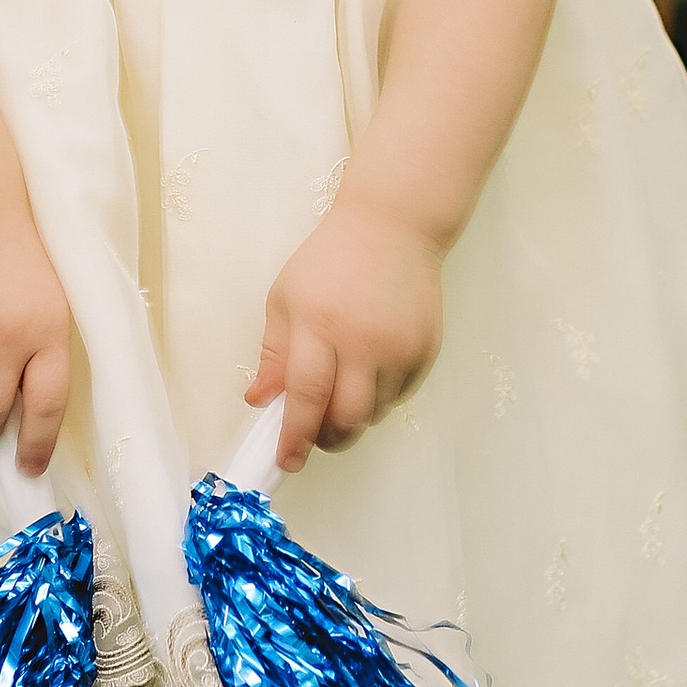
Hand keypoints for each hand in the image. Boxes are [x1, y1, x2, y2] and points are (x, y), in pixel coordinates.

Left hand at [246, 192, 443, 469]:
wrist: (394, 226)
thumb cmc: (331, 259)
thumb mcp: (286, 298)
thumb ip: (273, 354)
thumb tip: (260, 401)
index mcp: (320, 324)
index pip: (306, 396)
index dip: (294, 436)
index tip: (286, 460)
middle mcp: (364, 340)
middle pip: (347, 417)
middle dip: (326, 438)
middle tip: (313, 436)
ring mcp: (400, 347)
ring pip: (374, 412)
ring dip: (351, 418)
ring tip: (338, 394)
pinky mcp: (426, 350)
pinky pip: (399, 397)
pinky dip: (378, 399)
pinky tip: (367, 374)